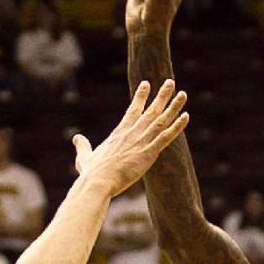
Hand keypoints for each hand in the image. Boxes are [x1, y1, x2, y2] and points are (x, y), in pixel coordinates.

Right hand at [72, 79, 188, 198]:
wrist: (99, 182)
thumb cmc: (91, 173)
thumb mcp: (85, 157)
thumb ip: (82, 146)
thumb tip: (77, 138)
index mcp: (119, 132)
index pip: (133, 110)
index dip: (141, 96)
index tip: (146, 84)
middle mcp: (132, 133)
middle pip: (150, 110)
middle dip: (161, 95)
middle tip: (170, 82)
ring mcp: (142, 141)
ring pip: (161, 120)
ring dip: (173, 106)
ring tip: (183, 94)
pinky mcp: (149, 152)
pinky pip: (167, 136)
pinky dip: (177, 126)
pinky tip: (186, 116)